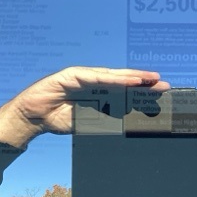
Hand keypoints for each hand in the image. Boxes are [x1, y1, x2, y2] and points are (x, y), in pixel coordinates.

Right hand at [0, 66, 169, 147]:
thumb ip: (104, 119)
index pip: (123, 92)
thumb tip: (127, 122)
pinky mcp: (72, 74)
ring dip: (131, 78)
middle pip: (122, 81)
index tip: (159, 94)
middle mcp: (93, 82)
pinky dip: (112, 79)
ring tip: (149, 79)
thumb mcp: (86, 121)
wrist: (33, 116)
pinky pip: (96, 77)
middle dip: (143, 83)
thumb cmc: (58, 118)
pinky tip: (126, 80)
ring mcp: (83, 76)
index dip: (141, 92)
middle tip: (163, 84)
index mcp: (97, 93)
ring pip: (112, 77)